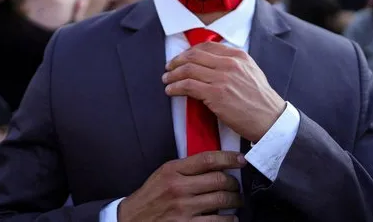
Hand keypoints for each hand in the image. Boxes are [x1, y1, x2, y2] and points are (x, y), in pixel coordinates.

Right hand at [118, 151, 245, 221]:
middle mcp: (179, 188)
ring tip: (237, 201)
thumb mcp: (163, 174)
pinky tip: (230, 218)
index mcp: (173, 171)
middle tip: (237, 186)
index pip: (208, 159)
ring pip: (222, 201)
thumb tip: (215, 164)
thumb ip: (186, 168)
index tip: (241, 160)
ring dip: (235, 201)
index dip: (229, 158)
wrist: (131, 220)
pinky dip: (229, 219)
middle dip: (234, 183)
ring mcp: (184, 209)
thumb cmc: (151, 196)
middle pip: (219, 180)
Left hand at [163, 41, 285, 142]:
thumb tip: (213, 63)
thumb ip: (234, 64)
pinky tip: (170, 91)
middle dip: (177, 61)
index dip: (189, 52)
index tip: (181, 59)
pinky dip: (175, 87)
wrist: (270, 120)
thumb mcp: (251, 72)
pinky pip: (188, 86)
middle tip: (168, 68)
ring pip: (188, 69)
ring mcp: (222, 78)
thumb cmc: (261, 100)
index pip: (206, 46)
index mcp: (238, 55)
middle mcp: (229, 63)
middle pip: (194, 55)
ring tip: (166, 80)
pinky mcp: (215, 95)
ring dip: (173, 75)